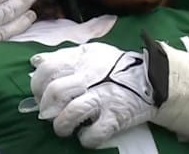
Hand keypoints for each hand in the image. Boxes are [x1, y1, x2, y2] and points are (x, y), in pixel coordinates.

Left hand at [30, 43, 156, 147]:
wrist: (152, 77)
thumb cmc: (116, 65)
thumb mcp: (91, 51)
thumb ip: (63, 56)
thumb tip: (36, 61)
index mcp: (82, 60)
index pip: (48, 68)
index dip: (36, 83)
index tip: (38, 93)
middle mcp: (90, 78)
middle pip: (55, 92)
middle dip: (45, 106)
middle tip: (48, 112)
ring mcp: (103, 98)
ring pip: (71, 113)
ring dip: (61, 125)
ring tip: (62, 127)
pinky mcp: (116, 117)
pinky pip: (95, 133)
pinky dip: (85, 138)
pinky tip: (84, 135)